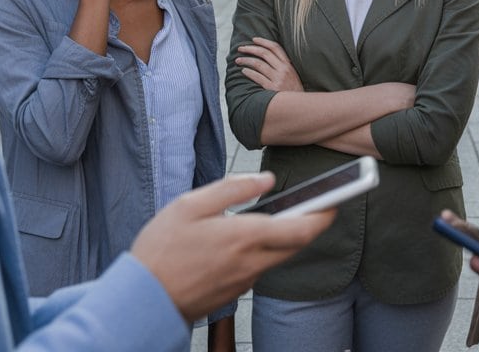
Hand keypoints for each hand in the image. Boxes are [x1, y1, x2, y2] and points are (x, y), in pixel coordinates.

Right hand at [131, 173, 334, 321]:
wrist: (142, 300)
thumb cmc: (161, 250)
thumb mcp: (190, 205)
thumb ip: (232, 188)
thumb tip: (265, 179)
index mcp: (244, 236)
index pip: (301, 228)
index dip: (324, 214)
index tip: (335, 200)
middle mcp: (251, 262)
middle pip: (296, 244)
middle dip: (309, 223)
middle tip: (313, 203)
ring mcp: (245, 281)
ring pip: (278, 256)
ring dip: (284, 237)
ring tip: (275, 216)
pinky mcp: (235, 292)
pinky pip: (258, 267)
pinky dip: (261, 251)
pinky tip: (242, 239)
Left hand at [236, 37, 303, 91]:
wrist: (300, 107)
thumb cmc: (294, 92)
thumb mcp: (293, 75)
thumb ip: (283, 66)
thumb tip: (267, 57)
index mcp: (288, 65)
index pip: (275, 47)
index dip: (263, 41)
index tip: (254, 39)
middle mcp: (284, 69)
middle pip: (264, 53)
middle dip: (250, 48)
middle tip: (240, 48)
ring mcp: (278, 79)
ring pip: (258, 64)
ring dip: (246, 60)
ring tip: (238, 60)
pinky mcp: (272, 88)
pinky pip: (257, 77)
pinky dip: (249, 72)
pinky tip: (243, 71)